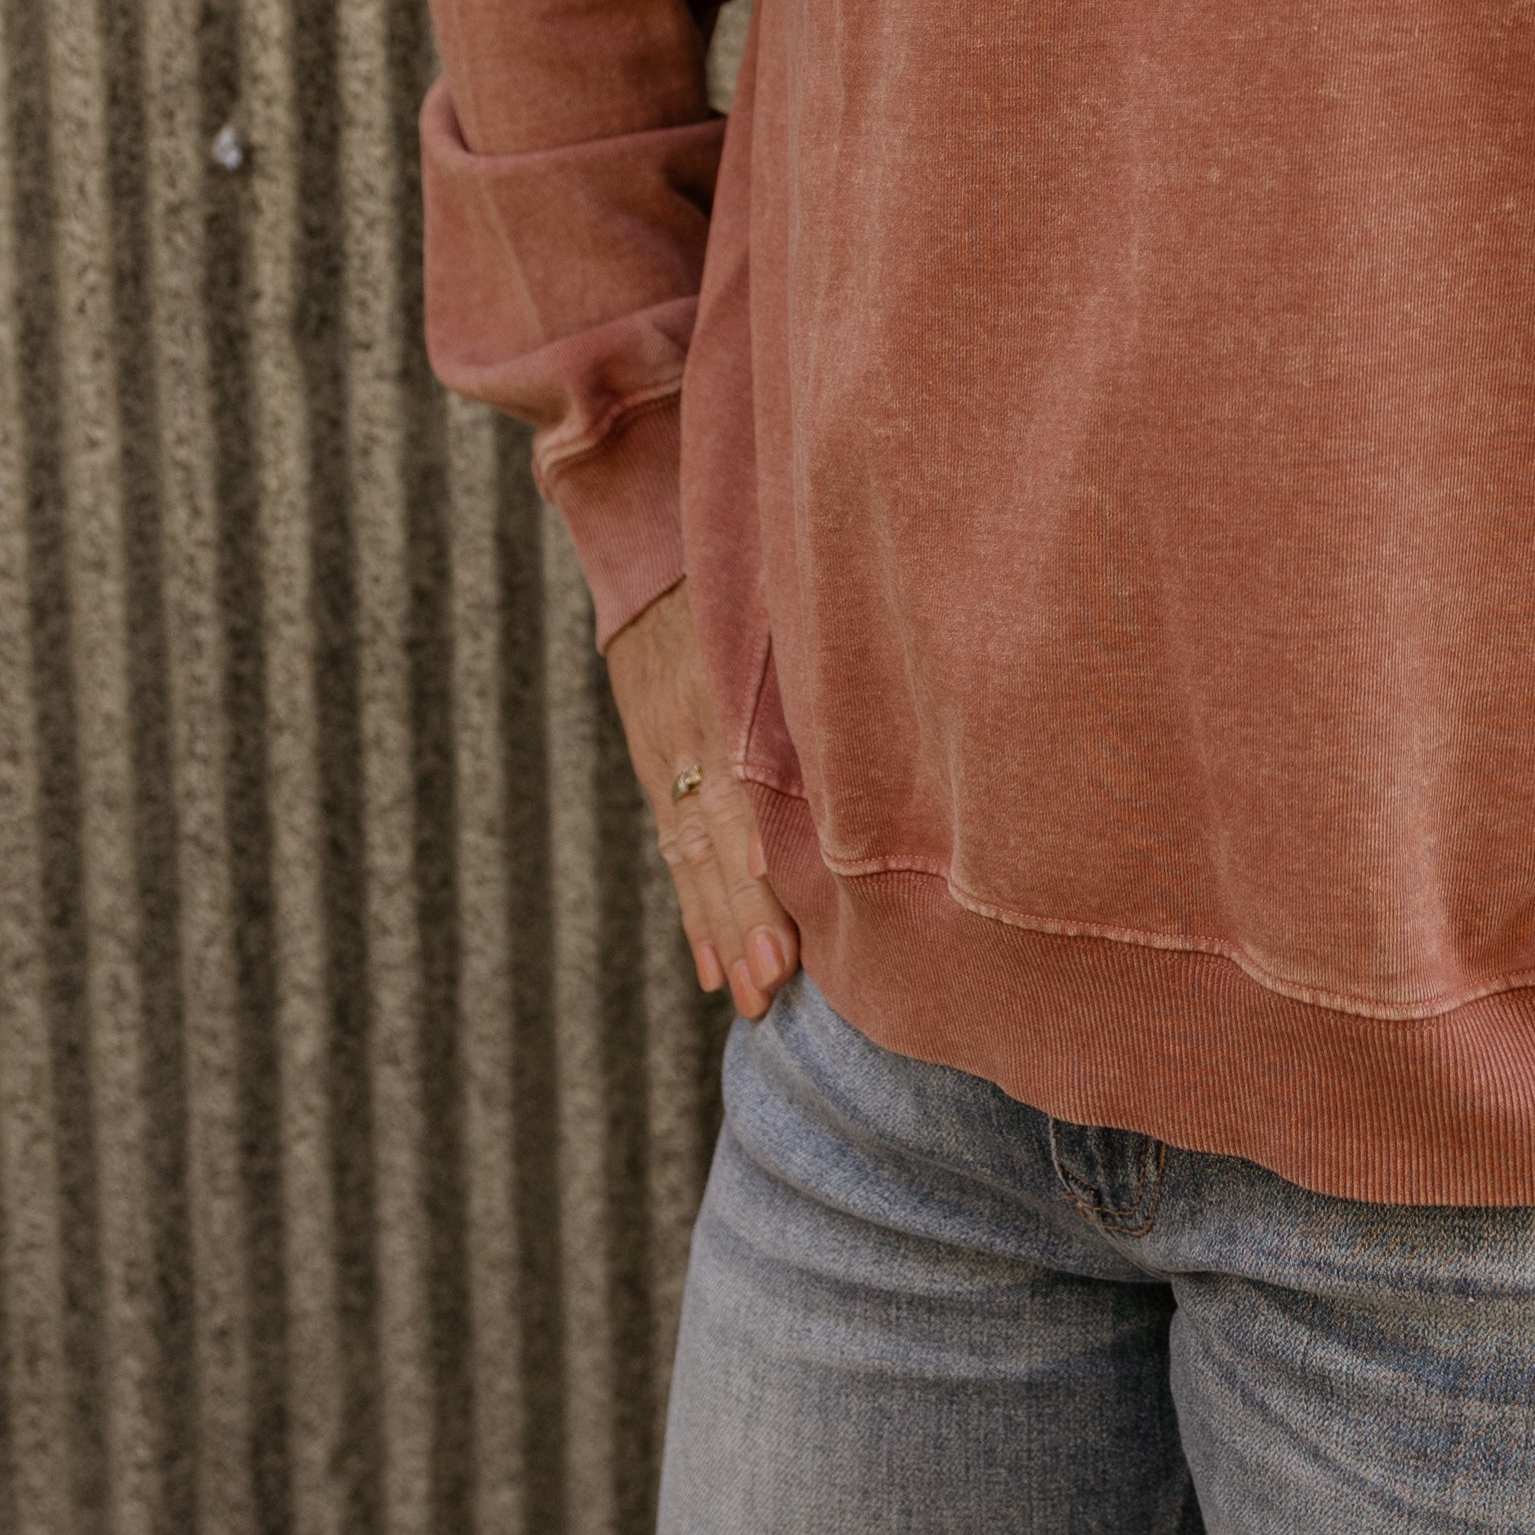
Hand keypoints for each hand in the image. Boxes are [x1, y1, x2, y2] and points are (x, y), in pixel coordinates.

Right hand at [604, 580, 801, 1019]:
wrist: (647, 540)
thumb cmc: (748, 573)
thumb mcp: (782, 606)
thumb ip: (824, 669)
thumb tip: (887, 736)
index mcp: (728, 694)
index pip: (744, 796)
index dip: (763, 866)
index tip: (790, 926)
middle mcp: (693, 730)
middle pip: (716, 841)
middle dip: (744, 919)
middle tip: (771, 987)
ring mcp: (666, 750)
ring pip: (693, 856)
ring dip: (719, 929)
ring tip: (746, 994)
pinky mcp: (654, 760)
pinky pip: (674, 846)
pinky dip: (693, 907)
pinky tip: (709, 965)